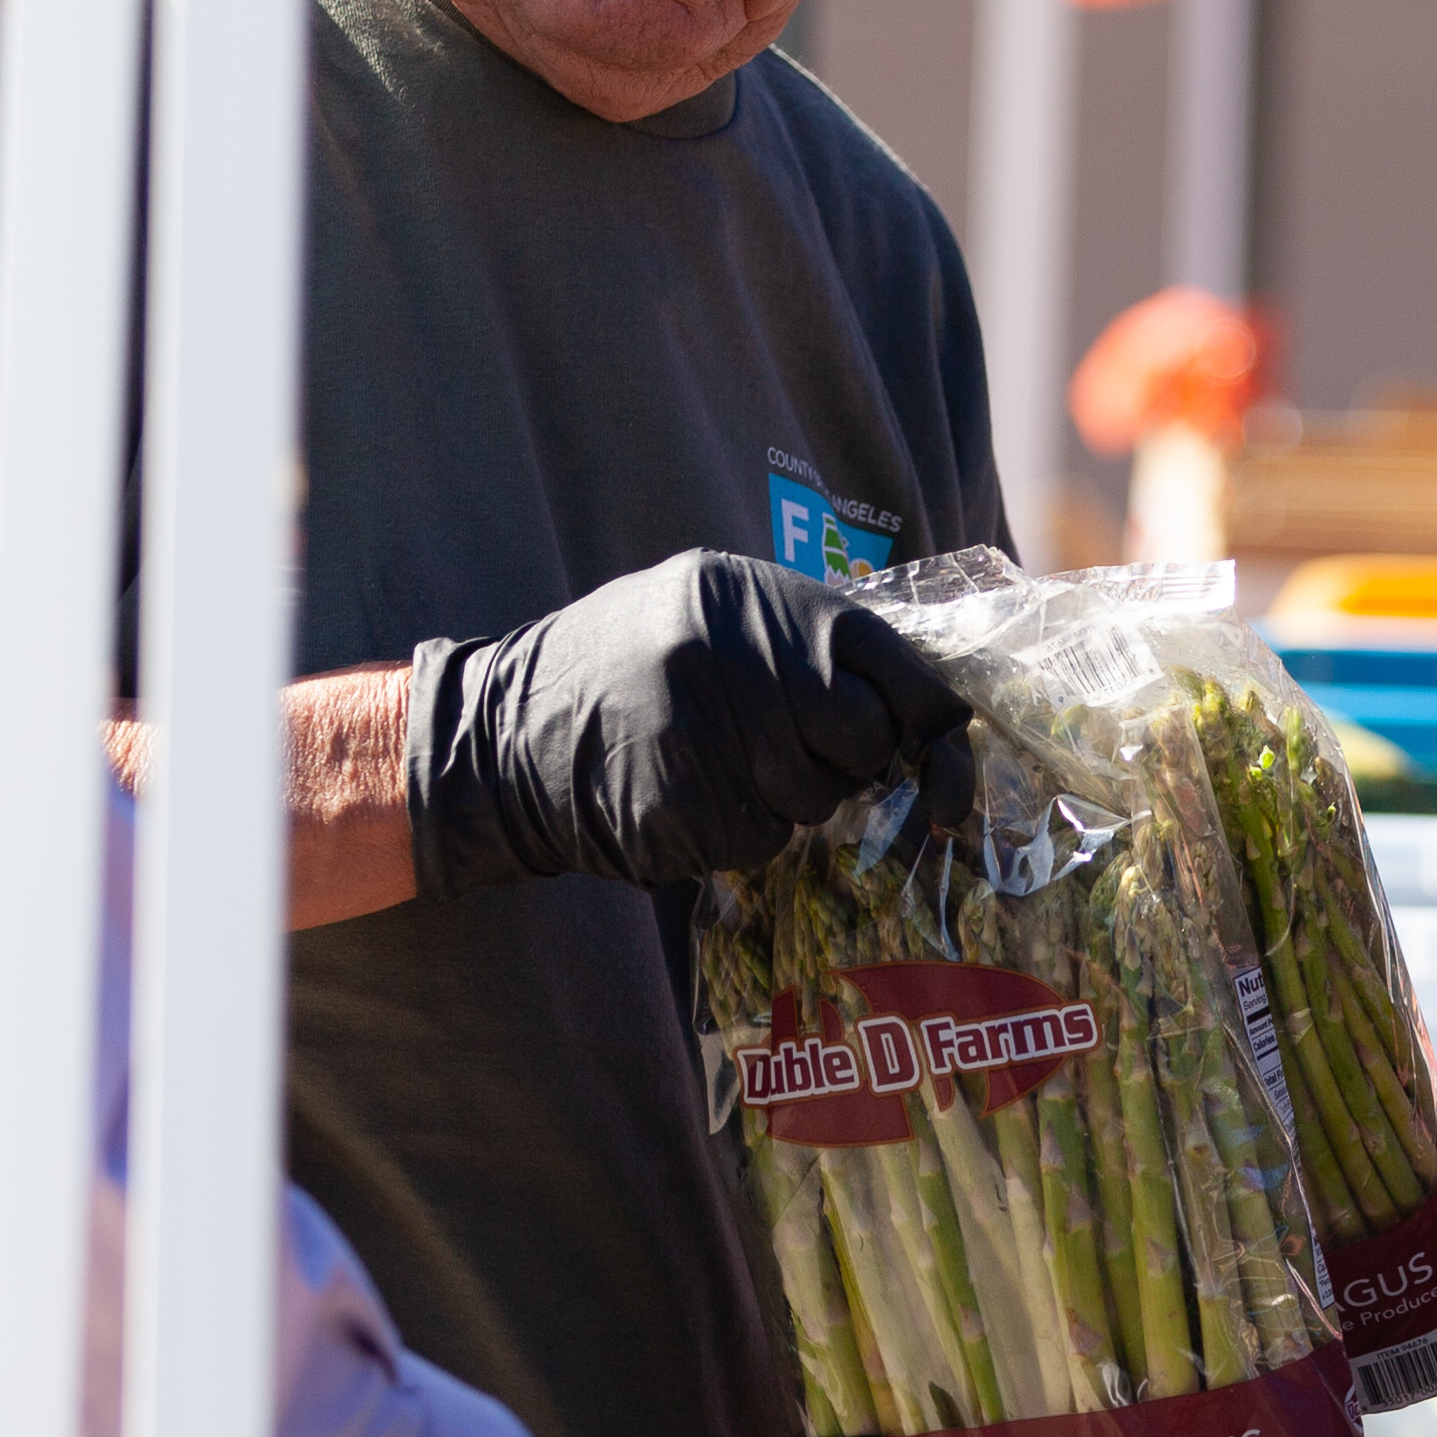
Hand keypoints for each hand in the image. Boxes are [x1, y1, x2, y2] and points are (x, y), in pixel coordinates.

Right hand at [406, 551, 972, 895]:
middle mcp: (740, 656)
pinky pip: (764, 839)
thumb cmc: (625, 673)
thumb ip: (805, 642)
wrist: (500, 732)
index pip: (896, 665)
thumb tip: (919, 707)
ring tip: (720, 766)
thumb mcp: (712, 613)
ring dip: (788, 800)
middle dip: (849, 762)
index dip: (927, 720)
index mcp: (757, 598)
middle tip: (795, 755)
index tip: (935, 755)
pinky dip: (741, 834)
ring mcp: (712, 732)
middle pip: (864, 737)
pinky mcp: (687, 803)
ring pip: (818, 797)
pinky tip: (690, 799)